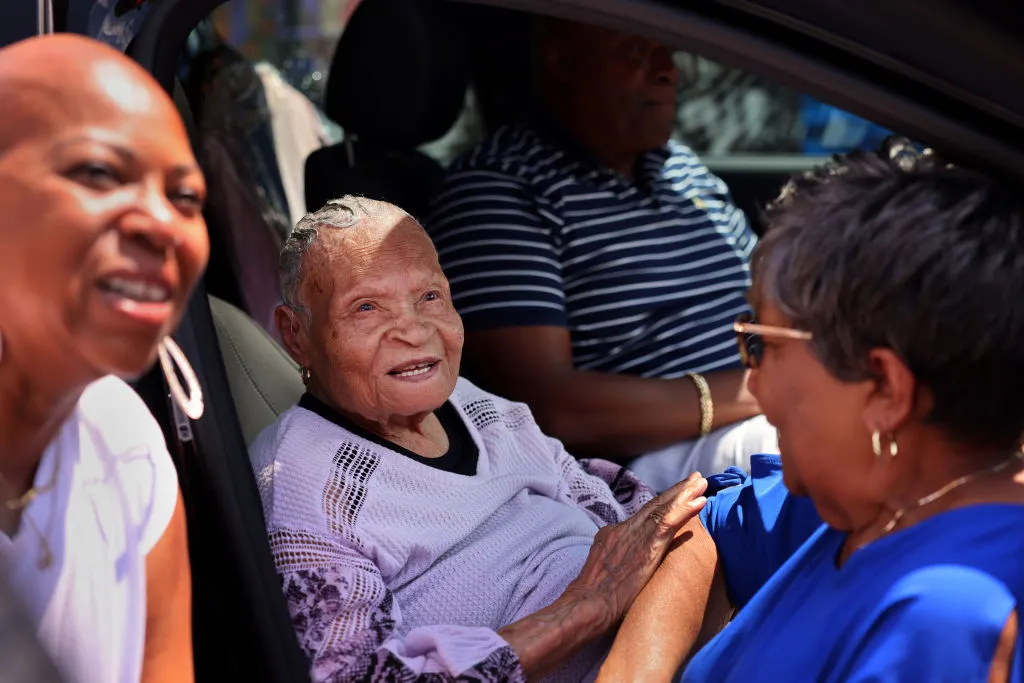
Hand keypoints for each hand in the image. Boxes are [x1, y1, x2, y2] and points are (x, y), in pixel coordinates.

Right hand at [564, 472, 708, 634]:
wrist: (587, 605)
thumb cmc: (592, 599)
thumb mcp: (601, 570)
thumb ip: (613, 559)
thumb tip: (622, 561)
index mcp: (614, 534)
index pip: (642, 515)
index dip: (661, 504)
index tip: (676, 495)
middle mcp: (625, 529)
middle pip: (654, 504)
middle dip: (676, 490)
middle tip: (695, 477)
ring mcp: (636, 535)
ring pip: (664, 508)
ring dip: (685, 494)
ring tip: (702, 482)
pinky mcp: (648, 546)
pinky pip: (670, 522)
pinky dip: (686, 510)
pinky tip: (700, 501)